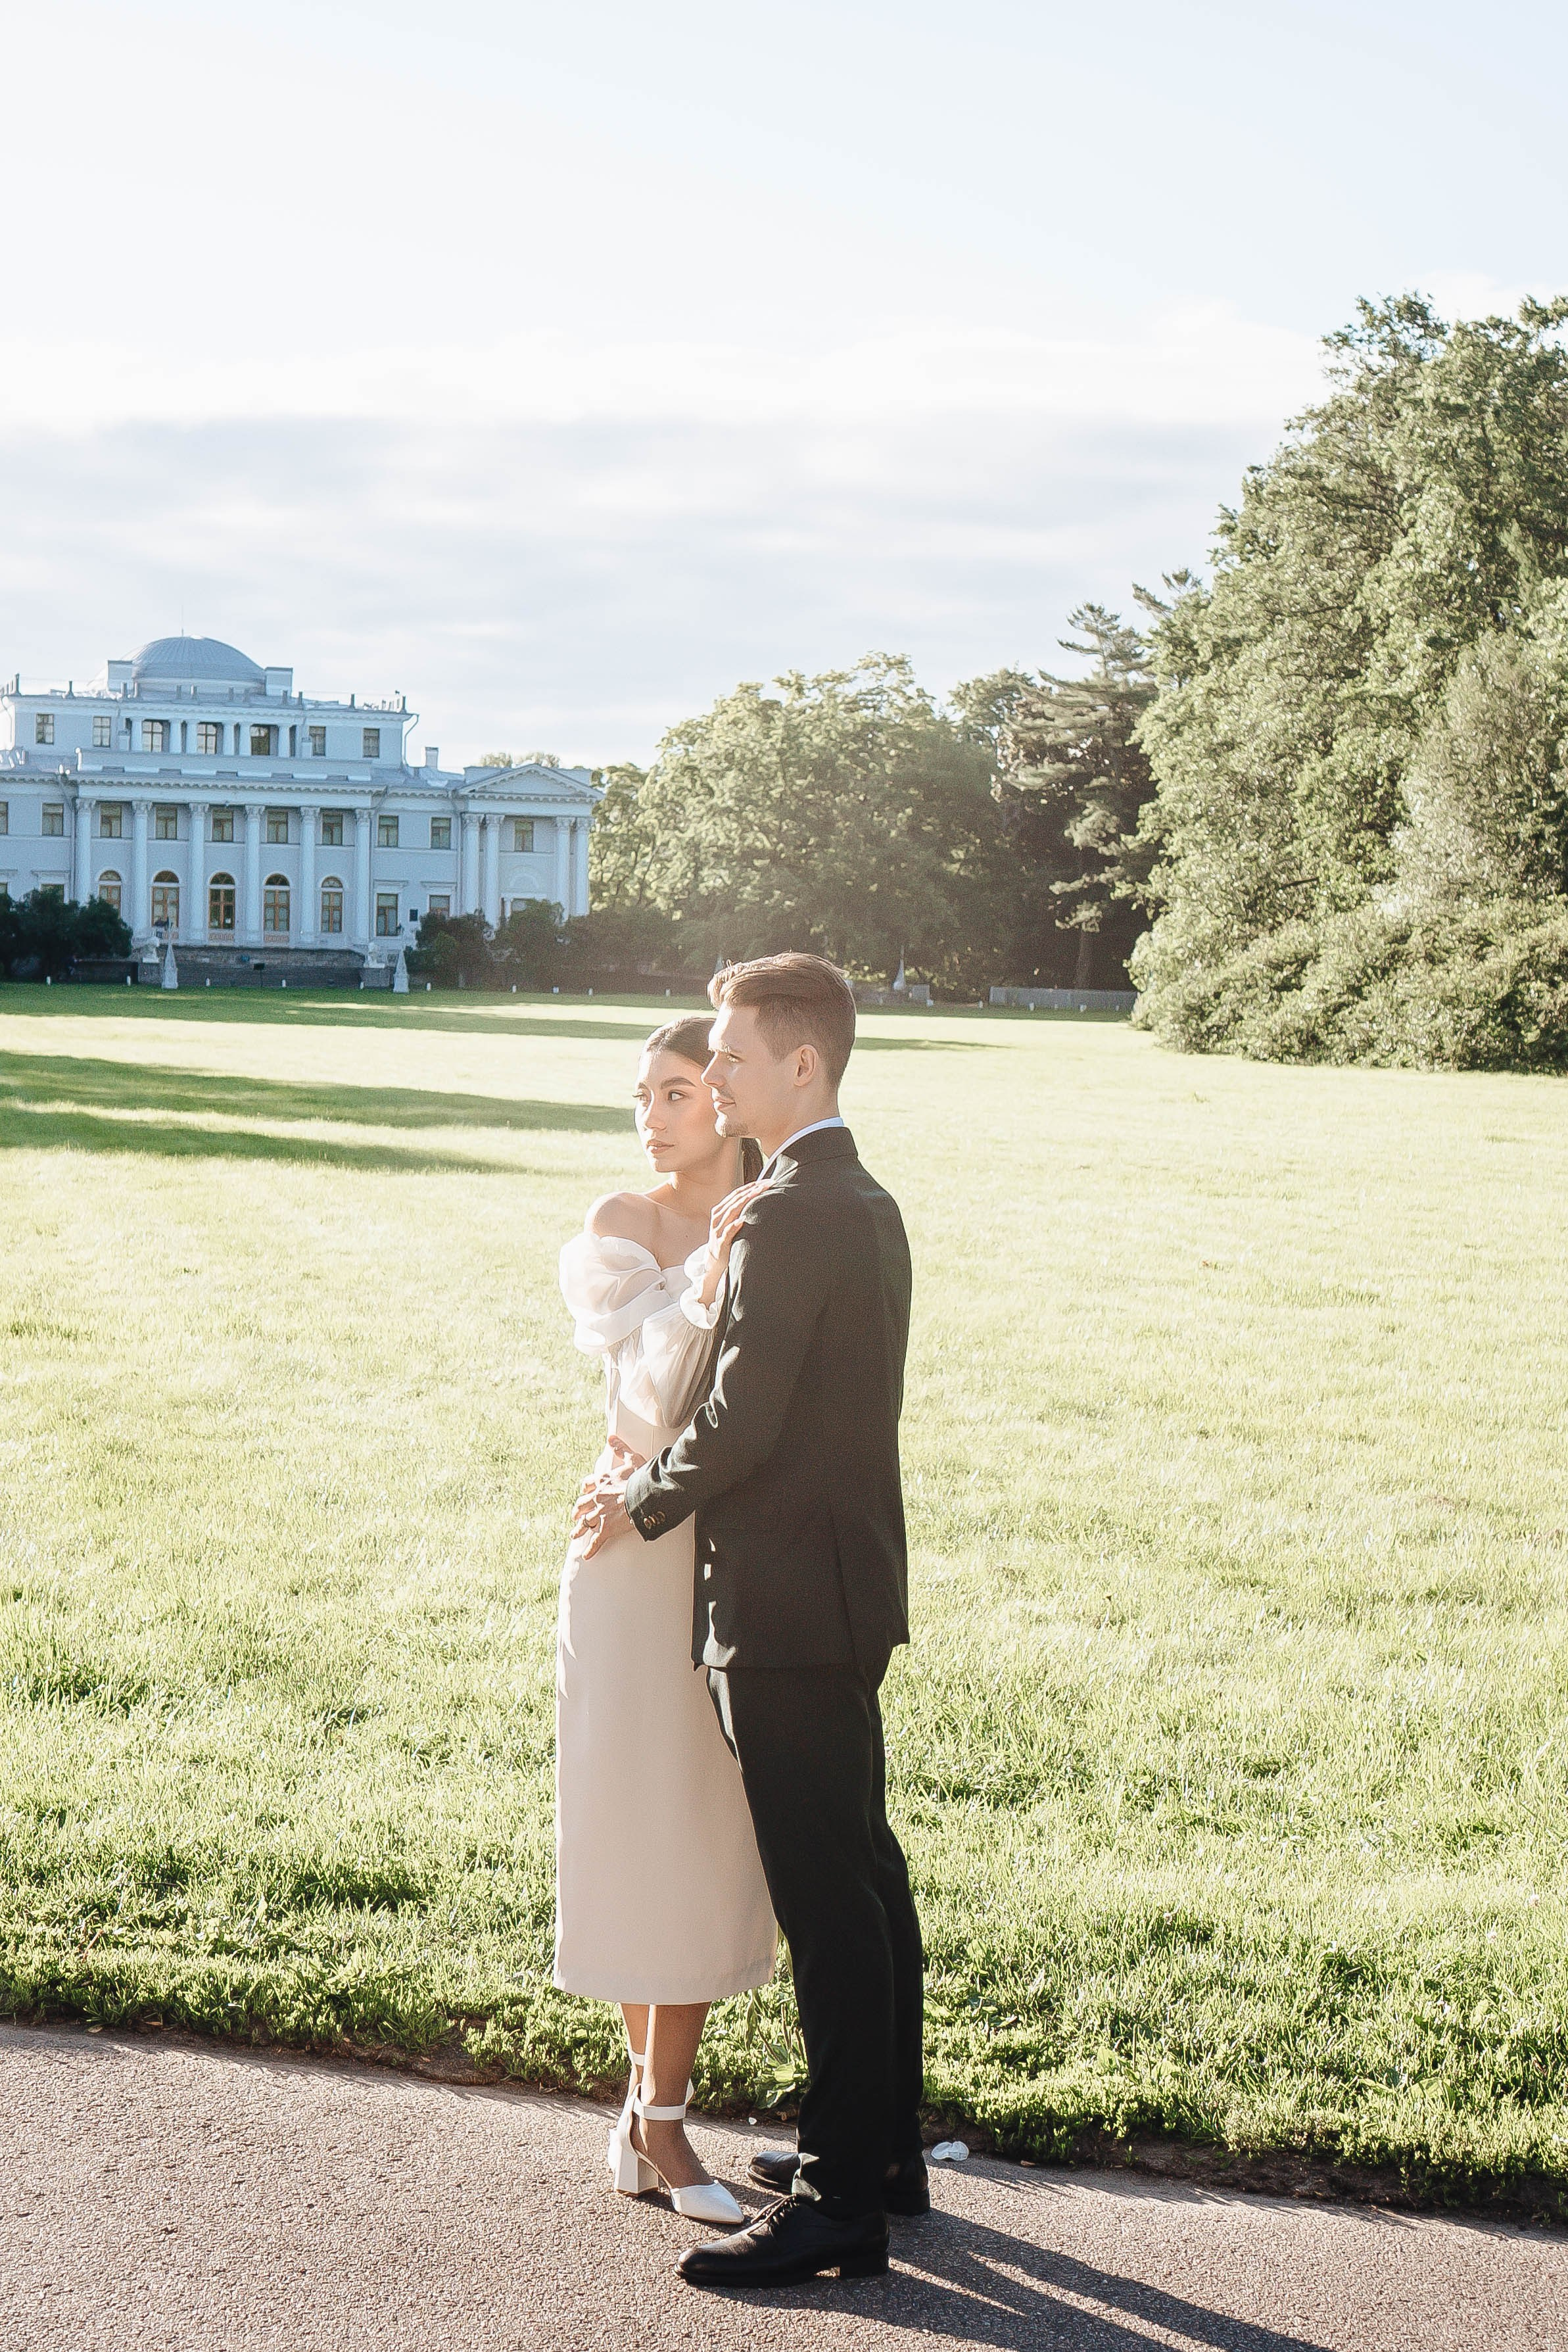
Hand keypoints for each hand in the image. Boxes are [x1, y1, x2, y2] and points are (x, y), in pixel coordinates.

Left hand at [570, 1435, 644, 1555]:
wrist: (644, 1494)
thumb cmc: (640, 1477)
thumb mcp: (631, 1458)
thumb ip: (620, 1448)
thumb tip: (611, 1437)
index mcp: (602, 1482)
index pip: (587, 1485)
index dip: (585, 1490)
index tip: (584, 1493)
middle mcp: (597, 1498)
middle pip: (581, 1506)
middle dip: (577, 1512)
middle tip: (574, 1517)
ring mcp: (600, 1514)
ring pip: (584, 1524)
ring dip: (578, 1530)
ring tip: (573, 1536)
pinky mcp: (606, 1528)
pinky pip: (596, 1541)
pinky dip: (591, 1549)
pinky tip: (587, 1556)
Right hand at [696, 1180, 766, 1306]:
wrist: (713, 1263)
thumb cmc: (726, 1240)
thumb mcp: (731, 1223)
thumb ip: (740, 1212)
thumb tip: (756, 1198)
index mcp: (721, 1211)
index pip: (737, 1194)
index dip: (752, 1186)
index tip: (767, 1181)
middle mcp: (718, 1217)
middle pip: (736, 1199)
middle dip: (753, 1190)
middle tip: (768, 1183)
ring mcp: (718, 1230)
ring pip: (731, 1211)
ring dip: (745, 1201)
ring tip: (758, 1193)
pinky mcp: (720, 1243)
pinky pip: (727, 1232)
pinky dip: (734, 1225)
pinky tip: (743, 1220)